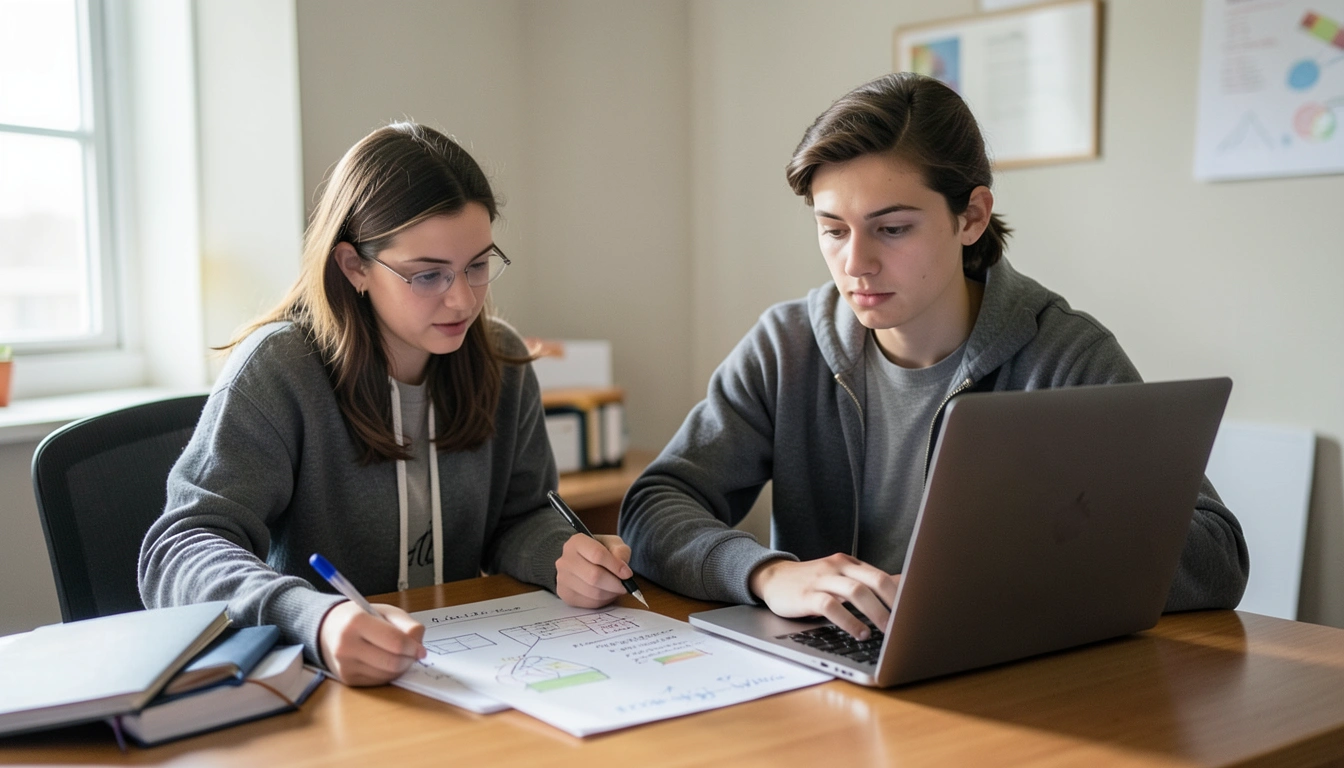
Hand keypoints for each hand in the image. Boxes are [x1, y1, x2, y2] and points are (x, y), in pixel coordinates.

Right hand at [318, 601, 425, 685]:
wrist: (329, 629)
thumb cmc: (362, 617)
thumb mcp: (385, 612)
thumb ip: (406, 624)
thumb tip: (419, 645)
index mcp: (356, 622)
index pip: (394, 641)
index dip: (413, 647)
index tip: (421, 650)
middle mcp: (346, 646)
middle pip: (392, 662)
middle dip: (409, 660)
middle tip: (413, 654)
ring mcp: (345, 665)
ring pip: (387, 675)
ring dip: (400, 668)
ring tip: (398, 655)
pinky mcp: (347, 679)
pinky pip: (378, 682)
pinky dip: (388, 674)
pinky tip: (385, 662)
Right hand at [555, 533, 633, 607]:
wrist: (578, 561)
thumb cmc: (598, 551)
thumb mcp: (612, 544)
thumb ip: (621, 552)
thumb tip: (623, 570)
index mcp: (576, 542)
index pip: (597, 554)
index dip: (616, 566)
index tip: (627, 574)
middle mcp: (565, 560)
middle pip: (594, 576)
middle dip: (615, 584)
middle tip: (625, 586)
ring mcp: (562, 578)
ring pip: (593, 592)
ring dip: (611, 594)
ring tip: (616, 589)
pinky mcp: (565, 594)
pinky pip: (589, 603)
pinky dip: (603, 601)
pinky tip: (606, 593)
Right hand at [748, 553, 899, 639]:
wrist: (772, 578)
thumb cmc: (811, 582)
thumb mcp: (841, 578)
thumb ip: (867, 582)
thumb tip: (902, 586)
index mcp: (849, 563)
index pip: (882, 576)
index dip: (901, 595)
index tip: (915, 612)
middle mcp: (838, 567)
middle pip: (874, 580)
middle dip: (895, 604)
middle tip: (906, 624)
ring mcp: (822, 580)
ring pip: (856, 592)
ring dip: (875, 613)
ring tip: (887, 631)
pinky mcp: (807, 595)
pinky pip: (831, 607)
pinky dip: (848, 621)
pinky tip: (859, 633)